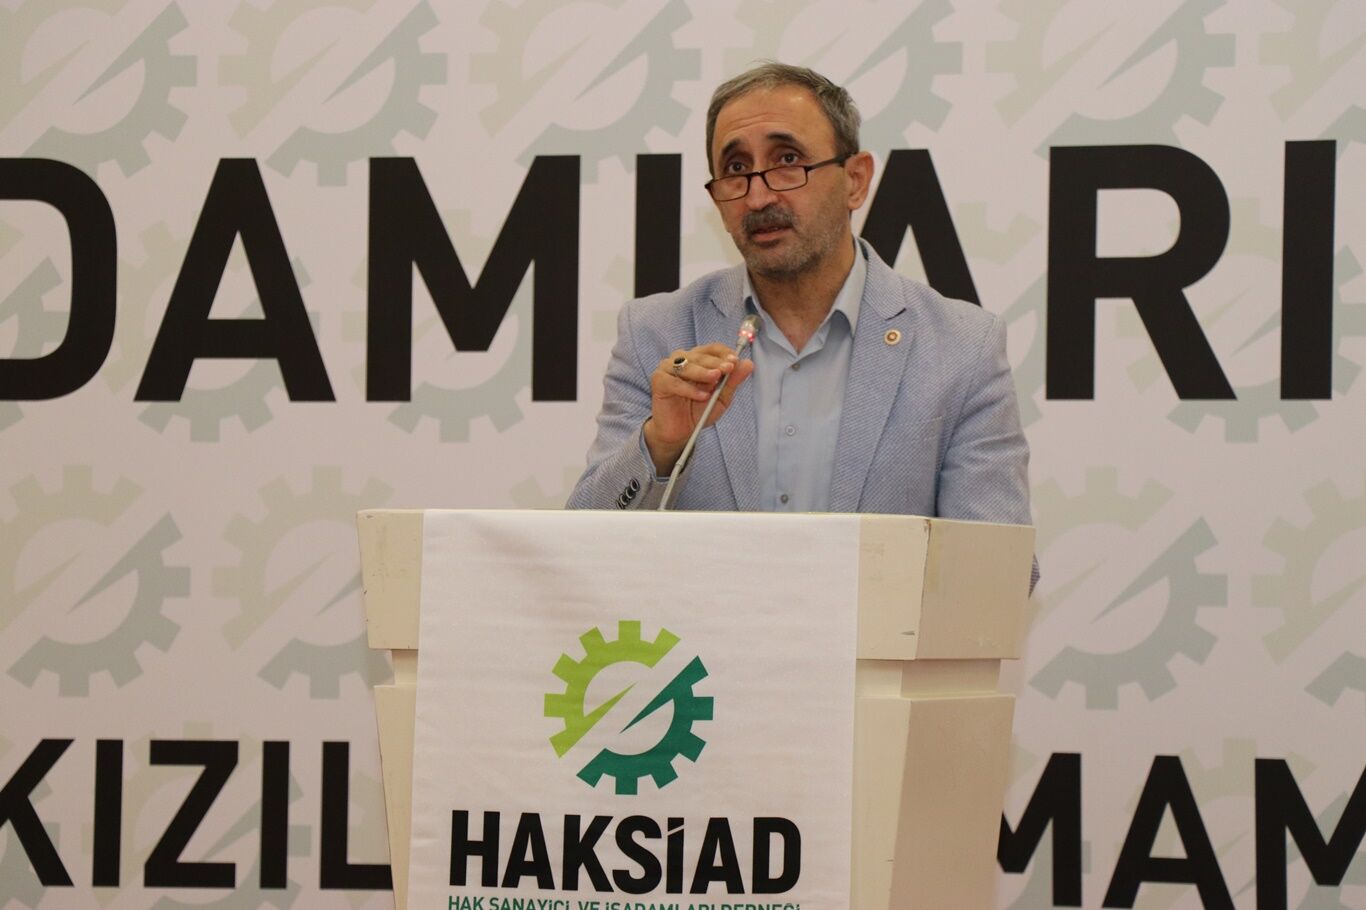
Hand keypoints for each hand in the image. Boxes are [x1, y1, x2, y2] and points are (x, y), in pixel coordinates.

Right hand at [644, 343, 754, 473]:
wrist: (680, 431)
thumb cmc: (699, 411)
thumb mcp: (721, 397)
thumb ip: (732, 381)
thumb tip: (748, 363)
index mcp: (698, 359)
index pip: (712, 348)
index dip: (724, 353)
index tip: (735, 360)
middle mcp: (682, 359)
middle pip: (700, 355)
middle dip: (716, 362)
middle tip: (728, 368)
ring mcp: (668, 368)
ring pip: (686, 365)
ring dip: (702, 372)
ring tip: (715, 379)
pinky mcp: (659, 381)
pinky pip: (675, 382)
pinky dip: (689, 389)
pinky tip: (702, 396)